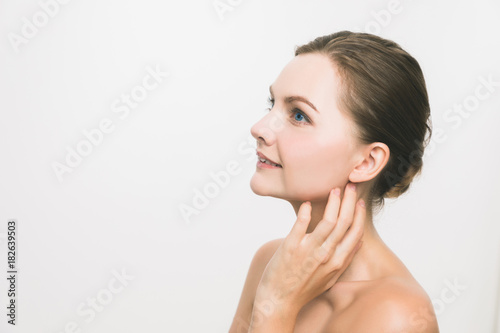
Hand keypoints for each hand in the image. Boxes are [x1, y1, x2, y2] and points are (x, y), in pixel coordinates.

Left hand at [254, 182, 365, 316]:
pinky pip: (301, 224)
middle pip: (344, 222)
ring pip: (328, 221)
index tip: (358, 201)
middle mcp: (326, 255)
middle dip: (349, 201)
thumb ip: (344, 260)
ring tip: (334, 190)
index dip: (359, 214)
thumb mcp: (330, 278)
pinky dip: (305, 211)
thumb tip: (358, 242)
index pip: (355, 233)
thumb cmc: (304, 290)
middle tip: (349, 186)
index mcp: (337, 262)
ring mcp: (309, 250)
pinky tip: (307, 202)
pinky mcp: (291, 247)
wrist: (279, 301)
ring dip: (333, 202)